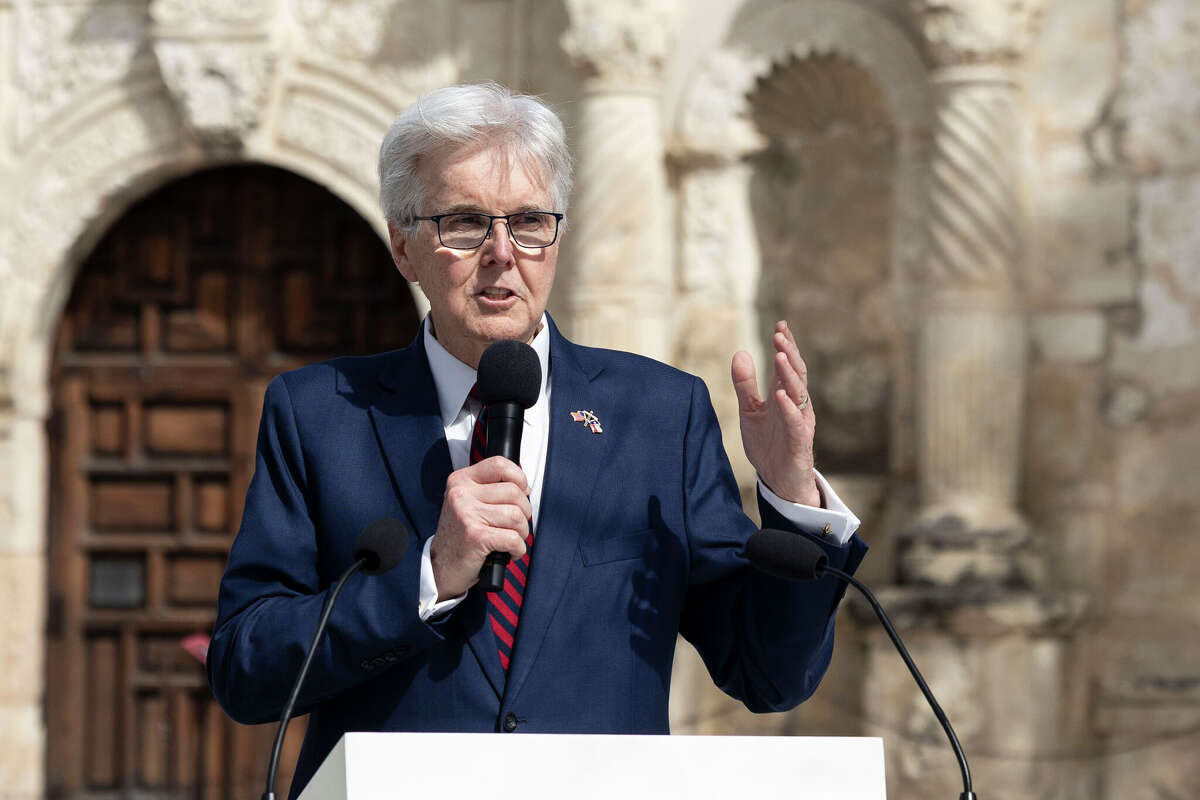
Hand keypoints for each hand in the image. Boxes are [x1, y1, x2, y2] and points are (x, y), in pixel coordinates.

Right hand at [429, 456, 530, 599]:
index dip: (519, 477)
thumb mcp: (467, 503)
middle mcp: (461, 494)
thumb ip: (490, 489)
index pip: (499, 464)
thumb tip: (524, 486)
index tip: (523, 491)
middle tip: (515, 526)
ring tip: (511, 540)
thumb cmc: (460, 536)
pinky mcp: (475, 536)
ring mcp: (467, 514)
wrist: (440, 567)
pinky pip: (513, 538)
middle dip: (524, 512)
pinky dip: (518, 549)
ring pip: (516, 516)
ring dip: (522, 532)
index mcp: (460, 481)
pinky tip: (509, 552)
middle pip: (514, 492)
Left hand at [731, 320, 819, 506]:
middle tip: (780, 334)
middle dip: (789, 353)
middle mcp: (796, 406)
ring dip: (790, 375)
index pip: (788, 365)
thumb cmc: (767, 444)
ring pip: (799, 394)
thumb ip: (745, 385)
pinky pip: (796, 424)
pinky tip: (781, 395)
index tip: (780, 325)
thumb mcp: (749, 411)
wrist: (777, 480)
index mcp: (785, 396)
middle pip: (796, 375)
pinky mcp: (799, 443)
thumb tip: (740, 353)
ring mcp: (799, 423)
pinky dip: (790, 409)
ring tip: (780, 355)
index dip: (786, 345)